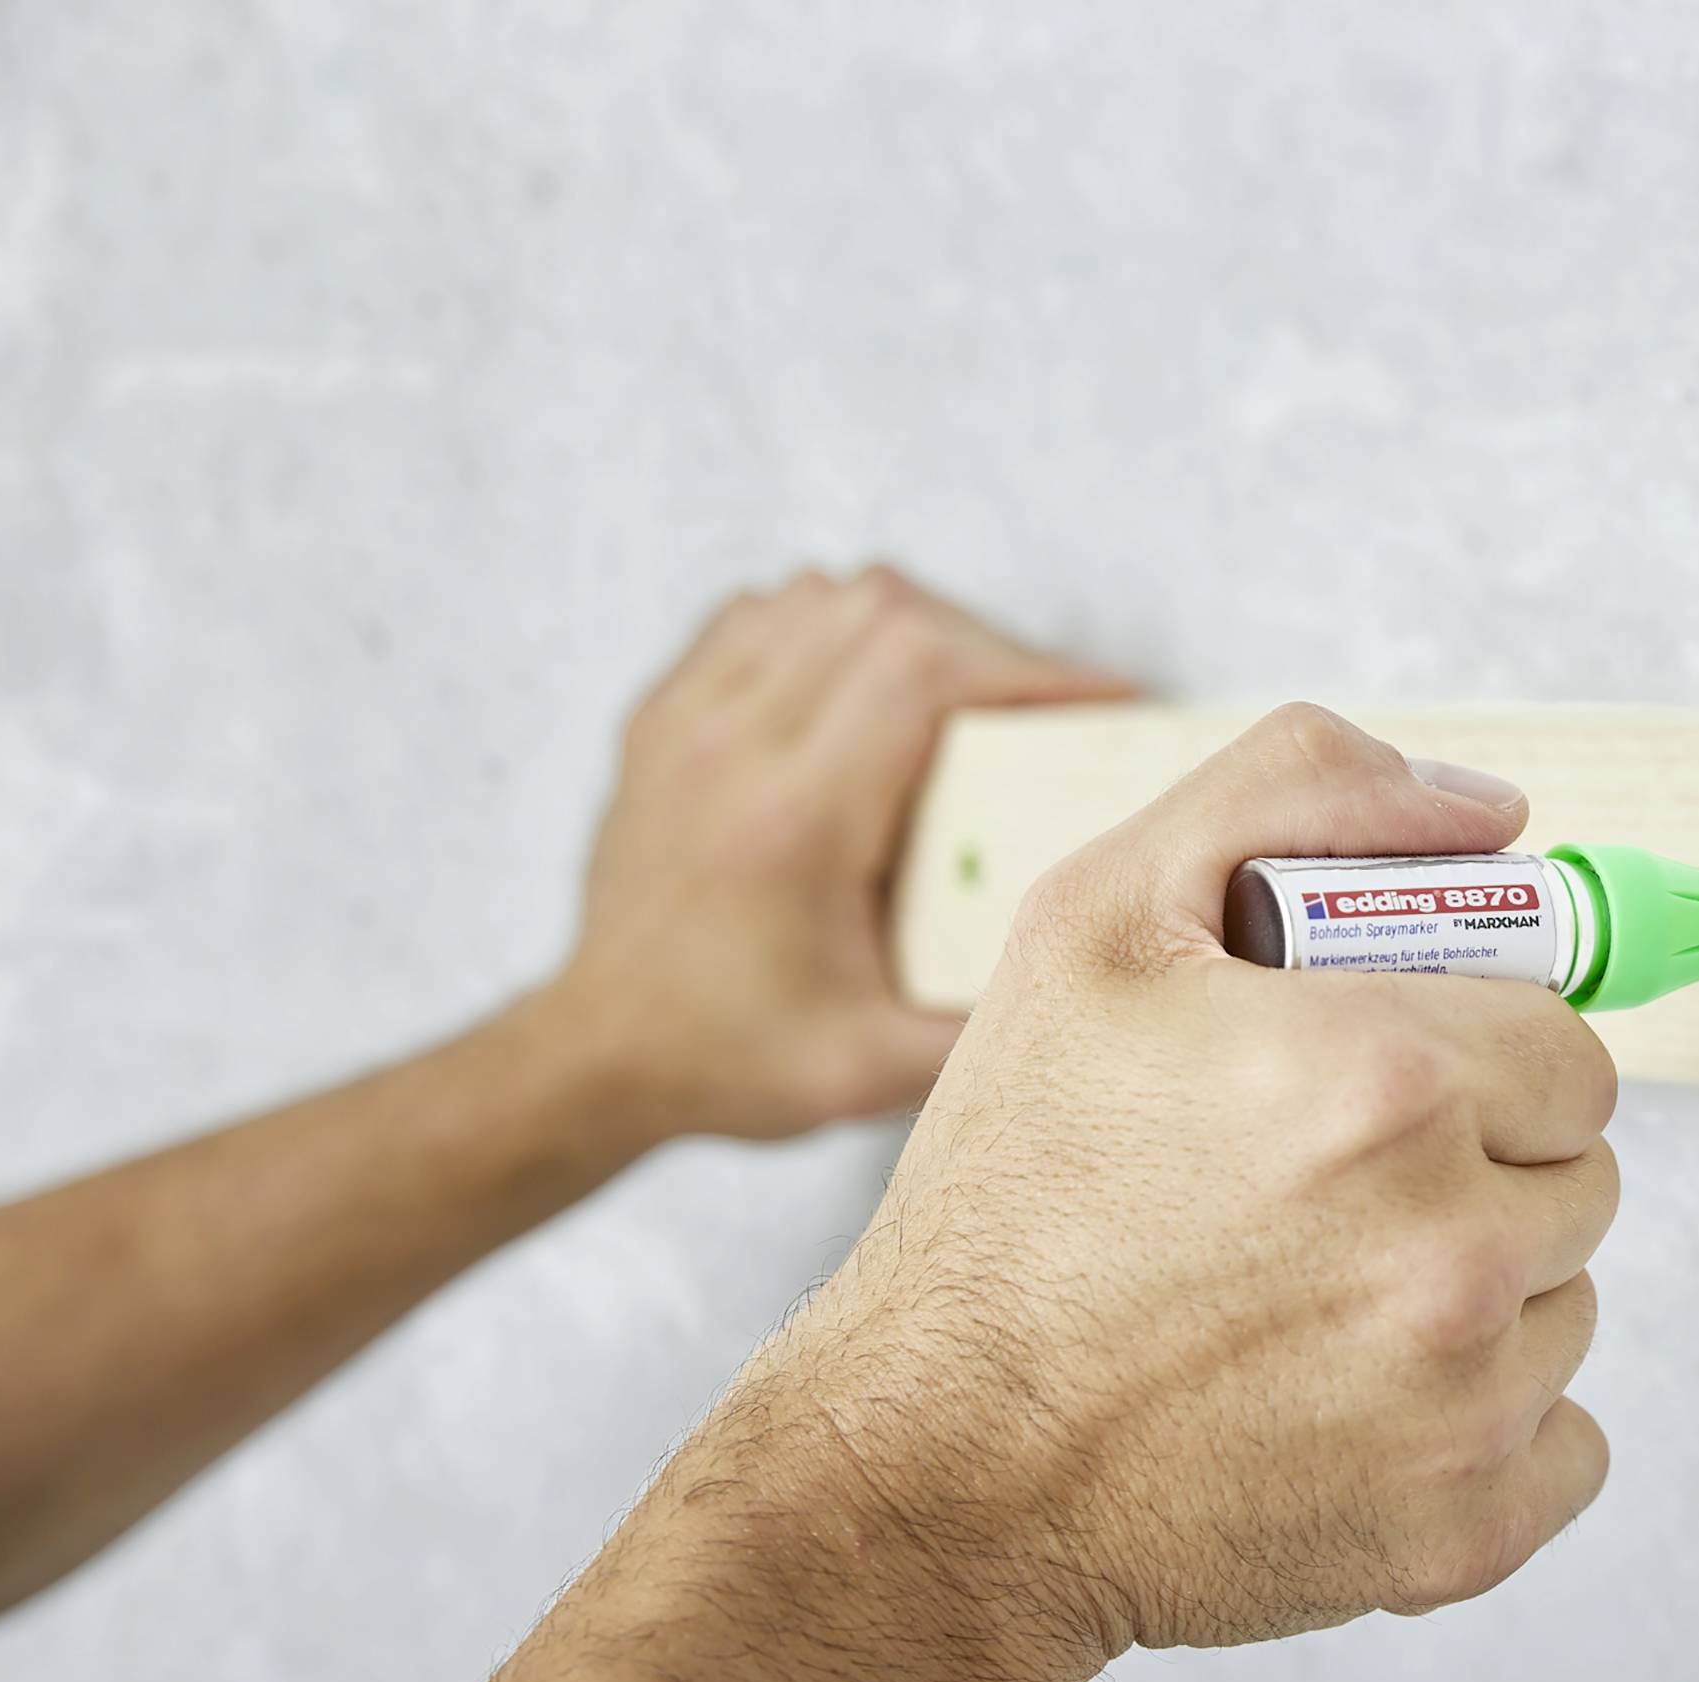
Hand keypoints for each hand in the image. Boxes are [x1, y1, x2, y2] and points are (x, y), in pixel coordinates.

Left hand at [543, 566, 1127, 1141]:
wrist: (598, 1055)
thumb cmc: (731, 1059)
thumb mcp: (873, 1070)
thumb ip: (984, 1024)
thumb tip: (1095, 959)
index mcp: (792, 819)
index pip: (923, 669)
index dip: (1029, 665)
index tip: (1100, 700)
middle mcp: (731, 745)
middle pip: (883, 609)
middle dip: (985, 643)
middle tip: (1037, 707)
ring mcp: (685, 720)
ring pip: (822, 593)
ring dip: (909, 625)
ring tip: (961, 693)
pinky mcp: (662, 716)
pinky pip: (762, 612)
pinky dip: (830, 625)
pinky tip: (864, 685)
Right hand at [769, 704, 1619, 1666]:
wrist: (938, 1468)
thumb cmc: (1013, 1197)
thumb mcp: (1096, 922)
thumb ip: (1297, 797)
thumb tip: (1494, 815)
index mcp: (1387, 1080)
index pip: (1567, 1040)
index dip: (1473, 1055)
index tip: (1376, 1091)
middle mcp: (1451, 1246)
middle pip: (1583, 1170)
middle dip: (1482, 1168)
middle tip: (1326, 1198)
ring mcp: (1467, 1403)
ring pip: (1570, 1301)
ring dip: (1481, 1294)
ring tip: (1315, 1303)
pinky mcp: (1465, 1531)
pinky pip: (1569, 1443)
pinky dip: (1487, 1429)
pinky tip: (1354, 1409)